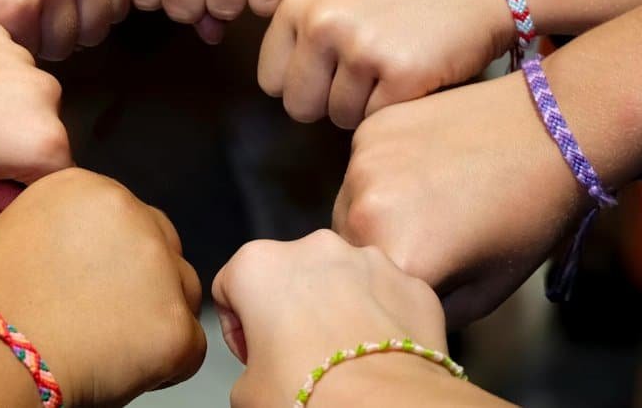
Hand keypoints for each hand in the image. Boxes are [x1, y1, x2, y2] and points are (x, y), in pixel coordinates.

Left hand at [0, 18, 72, 237]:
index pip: (55, 183)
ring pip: (24, 102)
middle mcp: (48, 93)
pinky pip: (4, 68)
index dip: (17, 193)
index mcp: (45, 141)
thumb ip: (1, 226)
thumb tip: (20, 222)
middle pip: (44, 139)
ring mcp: (22, 55)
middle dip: (12, 153)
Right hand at [0, 169, 207, 406]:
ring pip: (181, 292)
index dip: (109, 260)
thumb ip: (66, 232)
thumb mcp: (16, 234)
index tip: (85, 286)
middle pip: (161, 247)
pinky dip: (162, 366)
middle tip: (98, 320)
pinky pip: (188, 346)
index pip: (126, 218)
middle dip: (141, 282)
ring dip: (154, 318)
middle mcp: (128, 211)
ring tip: (102, 345)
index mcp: (86, 187)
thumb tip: (89, 254)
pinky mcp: (174, 320)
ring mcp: (157, 265)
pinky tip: (115, 369)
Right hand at [212, 230, 449, 406]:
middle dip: (291, 309)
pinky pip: (386, 294)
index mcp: (258, 265)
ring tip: (341, 357)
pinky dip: (380, 316)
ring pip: (342, 278)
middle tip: (298, 356)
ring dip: (337, 306)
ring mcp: (367, 259)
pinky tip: (374, 354)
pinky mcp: (410, 281)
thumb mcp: (246, 391)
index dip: (239, 326)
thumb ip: (249, 364)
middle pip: (290, 275)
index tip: (254, 353)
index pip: (231, 287)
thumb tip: (265, 370)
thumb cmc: (309, 395)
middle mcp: (313, 248)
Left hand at [259, 0, 516, 128]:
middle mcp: (321, 22)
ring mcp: (360, 48)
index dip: (305, 83)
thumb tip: (282, 88)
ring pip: (339, 118)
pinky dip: (399, 107)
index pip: (272, 79)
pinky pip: (378, 120)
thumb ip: (308, 32)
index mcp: (299, 2)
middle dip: (332, 102)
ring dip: (369, 105)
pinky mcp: (400, 73)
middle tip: (371, 72)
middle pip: (299, 106)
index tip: (335, 70)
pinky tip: (420, 73)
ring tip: (399, 64)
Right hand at [333, 72, 588, 325]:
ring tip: (425, 200)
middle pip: (348, 248)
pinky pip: (359, 165)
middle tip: (426, 237)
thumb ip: (425, 311)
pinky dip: (380, 172)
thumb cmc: (529, 219)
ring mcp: (362, 163)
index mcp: (397, 259)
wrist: (552, 131)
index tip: (427, 276)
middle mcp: (362, 211)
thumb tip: (397, 306)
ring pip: (349, 204)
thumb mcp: (484, 294)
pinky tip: (424, 165)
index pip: (365, 294)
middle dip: (377, 250)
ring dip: (372, 210)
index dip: (394, 289)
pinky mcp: (369, 127)